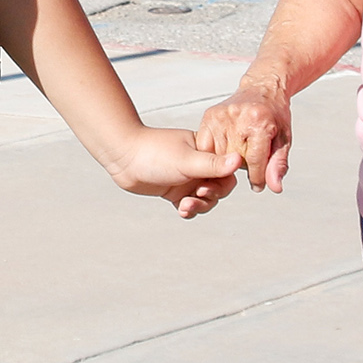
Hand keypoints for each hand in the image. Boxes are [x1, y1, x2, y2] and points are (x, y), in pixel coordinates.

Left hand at [103, 126, 239, 217]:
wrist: (123, 157)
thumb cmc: (154, 152)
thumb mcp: (187, 160)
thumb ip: (213, 164)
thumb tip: (239, 160)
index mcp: (206, 151)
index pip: (227, 171)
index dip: (223, 182)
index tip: (208, 186)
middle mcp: (199, 165)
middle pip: (218, 188)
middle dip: (211, 196)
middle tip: (198, 195)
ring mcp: (187, 178)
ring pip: (205, 199)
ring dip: (199, 206)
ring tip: (185, 206)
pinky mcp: (175, 191)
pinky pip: (190, 205)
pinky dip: (189, 210)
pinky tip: (183, 211)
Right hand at [197, 81, 293, 193]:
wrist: (262, 88)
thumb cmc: (274, 114)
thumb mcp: (284, 139)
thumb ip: (278, 165)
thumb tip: (274, 186)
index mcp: (259, 122)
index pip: (255, 162)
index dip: (258, 178)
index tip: (259, 184)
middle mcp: (237, 118)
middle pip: (235, 161)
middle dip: (243, 166)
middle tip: (249, 159)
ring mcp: (220, 116)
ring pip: (218, 156)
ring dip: (227, 160)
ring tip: (238, 151)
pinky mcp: (209, 116)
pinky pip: (206, 147)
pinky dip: (214, 152)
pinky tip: (224, 148)